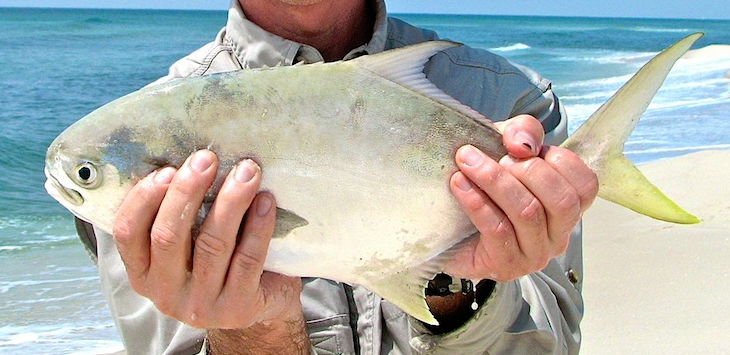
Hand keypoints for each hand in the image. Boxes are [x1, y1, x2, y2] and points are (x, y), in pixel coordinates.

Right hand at [112, 150, 303, 329]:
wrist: (263, 305)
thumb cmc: (223, 264)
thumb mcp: (190, 247)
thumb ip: (179, 216)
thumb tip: (187, 160)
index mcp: (143, 273)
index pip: (127, 233)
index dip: (143, 199)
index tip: (167, 169)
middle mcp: (166, 293)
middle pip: (168, 236)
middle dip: (187, 191)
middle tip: (207, 159)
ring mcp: (202, 305)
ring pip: (212, 245)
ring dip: (230, 201)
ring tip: (247, 171)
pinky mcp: (238, 307)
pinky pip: (247, 259)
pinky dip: (258, 226)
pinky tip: (265, 201)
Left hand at [446, 115, 597, 281]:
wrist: (446, 230)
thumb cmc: (484, 188)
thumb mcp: (505, 149)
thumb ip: (522, 133)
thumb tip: (522, 144)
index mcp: (567, 207)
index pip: (585, 184)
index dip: (556, 158)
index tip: (520, 147)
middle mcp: (558, 235)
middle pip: (561, 200)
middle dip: (526, 170)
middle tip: (493, 156)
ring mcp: (535, 255)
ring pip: (528, 213)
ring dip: (495, 181)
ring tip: (467, 162)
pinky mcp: (506, 266)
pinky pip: (498, 230)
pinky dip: (477, 202)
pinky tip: (459, 184)